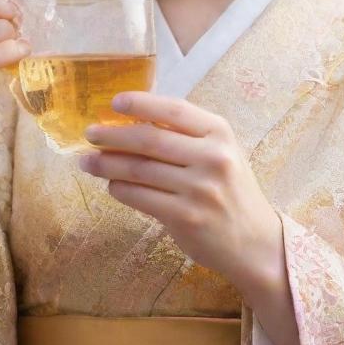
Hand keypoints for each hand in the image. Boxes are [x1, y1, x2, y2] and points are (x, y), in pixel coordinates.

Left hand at [77, 91, 283, 292]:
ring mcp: (200, 189)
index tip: (114, 102)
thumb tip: (132, 121)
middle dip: (113, 135)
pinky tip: (111, 185)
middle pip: (149, 140)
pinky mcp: (186, 217)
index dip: (141, 103)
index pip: (174, 110)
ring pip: (139, 170)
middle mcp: (213, 157)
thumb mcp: (221, 153)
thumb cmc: (231, 191)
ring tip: (88, 162)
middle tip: (90, 134)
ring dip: (107, 164)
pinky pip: (140, 197)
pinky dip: (119, 189)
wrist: (255, 242)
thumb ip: (186, 136)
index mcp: (220, 133)